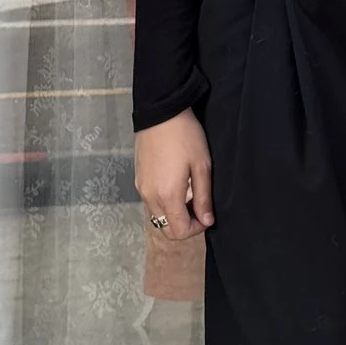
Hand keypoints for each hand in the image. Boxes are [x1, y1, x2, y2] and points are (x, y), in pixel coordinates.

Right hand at [135, 110, 214, 234]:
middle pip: (165, 228)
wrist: (160, 113)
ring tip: (189, 195)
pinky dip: (164, 204)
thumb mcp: (202, 166)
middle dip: (184, 225)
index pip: (178, 231)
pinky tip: (176, 186)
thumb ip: (203, 197)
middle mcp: (150, 196)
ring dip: (174, 214)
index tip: (206, 215)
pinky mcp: (138, 179)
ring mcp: (141, 188)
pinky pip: (151, 202)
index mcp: (167, 195)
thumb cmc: (185, 136)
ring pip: (157, 216)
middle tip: (198, 208)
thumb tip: (207, 221)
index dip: (196, 229)